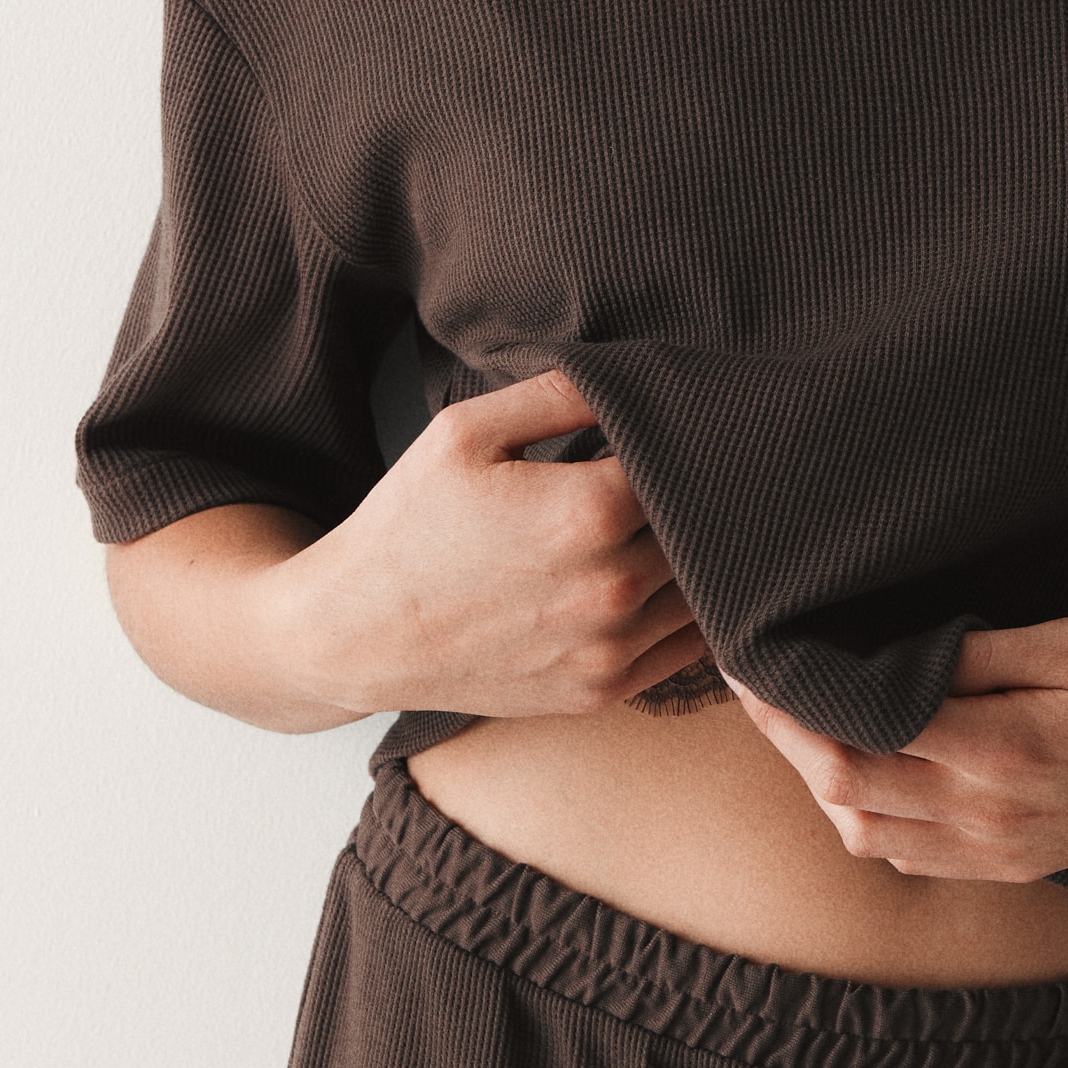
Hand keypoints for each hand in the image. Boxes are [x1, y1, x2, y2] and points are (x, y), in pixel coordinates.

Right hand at [263, 369, 709, 720]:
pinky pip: (688, 649)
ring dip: (710, 558)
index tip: (686, 432)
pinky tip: (678, 581)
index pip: (689, 463)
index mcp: (587, 511)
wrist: (357, 633)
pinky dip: (697, 614)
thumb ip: (560, 393)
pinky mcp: (603, 691)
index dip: (692, 442)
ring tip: (692, 528)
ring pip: (710, 591)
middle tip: (703, 476)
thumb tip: (639, 376)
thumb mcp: (466, 432)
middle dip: (705, 498)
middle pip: (708, 528)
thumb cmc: (408, 524)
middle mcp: (611, 586)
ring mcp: (610, 648)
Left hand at [728, 613, 1067, 879]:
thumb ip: (979, 653)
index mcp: (1002, 752)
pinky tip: (864, 774)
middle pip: (846, 791)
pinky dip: (868, 819)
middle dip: (788, 740)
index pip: (859, 734)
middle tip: (755, 688)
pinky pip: (911, 858)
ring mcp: (1001, 852)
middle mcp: (991, 817)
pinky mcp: (1014, 865)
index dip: (793, 701)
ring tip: (802, 727)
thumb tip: (889, 659)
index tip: (756, 659)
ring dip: (822, 786)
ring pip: (868, 836)